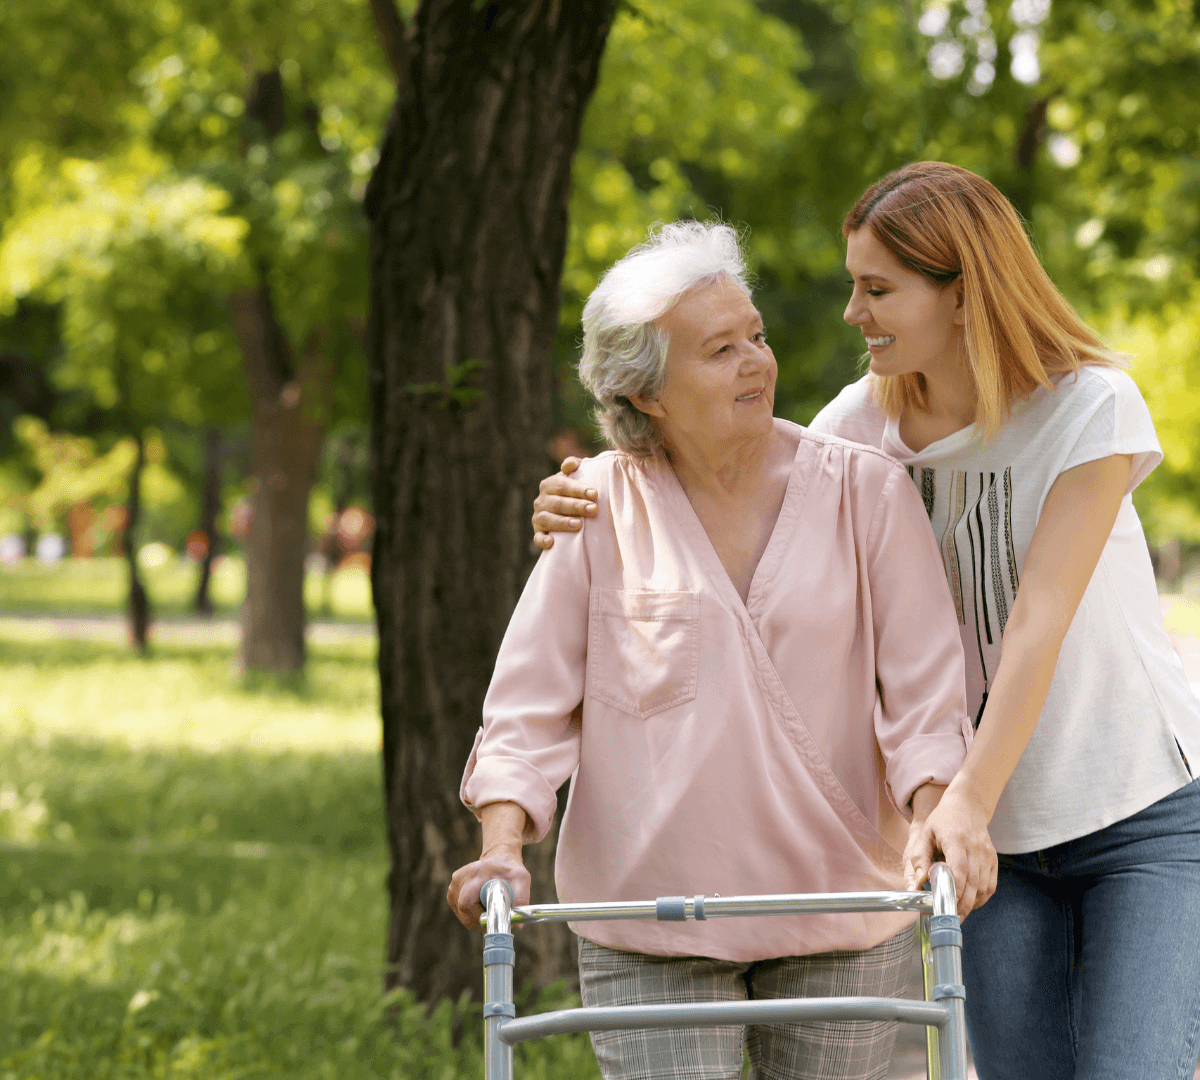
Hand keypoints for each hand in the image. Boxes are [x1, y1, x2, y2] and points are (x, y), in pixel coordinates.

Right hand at [446, 843, 530, 930]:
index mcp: (475, 873)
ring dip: (476, 917)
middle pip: (463, 912)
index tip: (494, 919)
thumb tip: (517, 925)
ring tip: (490, 906)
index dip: (479, 917)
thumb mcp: (521, 879)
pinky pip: (460, 911)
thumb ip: (521, 899)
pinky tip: (482, 904)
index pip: (467, 904)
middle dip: (480, 920)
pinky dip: (472, 914)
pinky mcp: (452, 893)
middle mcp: (459, 879)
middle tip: (495, 917)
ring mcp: (453, 886)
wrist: (498, 858)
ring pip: (462, 914)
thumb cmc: (509, 868)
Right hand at [532, 456, 597, 549]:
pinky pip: (538, 538)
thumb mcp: (574, 477)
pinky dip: (543, 540)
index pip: (561, 485)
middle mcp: (541, 501)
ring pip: (547, 520)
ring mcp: (538, 518)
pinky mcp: (538, 534)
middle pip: (557, 503)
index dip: (577, 489)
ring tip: (579, 525)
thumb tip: (570, 465)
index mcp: (549, 485)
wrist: (568, 513)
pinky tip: (552, 542)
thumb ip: (574, 466)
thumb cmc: (574, 493)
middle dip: (576, 506)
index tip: (594, 494)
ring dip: (562, 522)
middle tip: (593, 509)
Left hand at [904, 785, 996, 918]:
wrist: (967, 806)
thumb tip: (917, 884)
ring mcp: (988, 855)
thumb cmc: (942, 821)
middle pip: (973, 883)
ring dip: (971, 904)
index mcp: (957, 840)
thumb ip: (920, 859)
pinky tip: (968, 903)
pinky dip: (980, 898)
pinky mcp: (994, 860)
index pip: (959, 869)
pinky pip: (990, 886)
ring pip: (983, 888)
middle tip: (948, 918)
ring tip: (956, 913)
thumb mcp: (925, 834)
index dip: (954, 890)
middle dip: (961, 905)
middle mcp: (976, 848)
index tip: (943, 905)